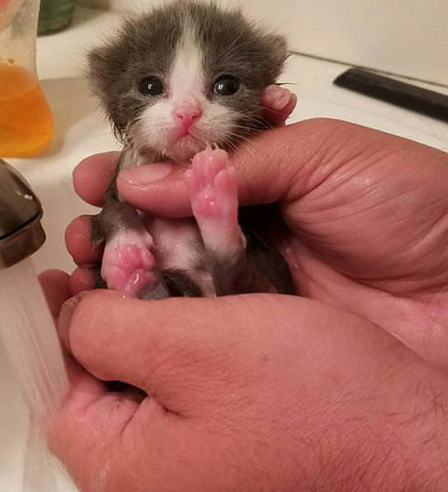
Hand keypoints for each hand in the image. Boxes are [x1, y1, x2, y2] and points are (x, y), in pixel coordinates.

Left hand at [51, 290, 447, 491]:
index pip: (55, 383)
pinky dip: (188, 349)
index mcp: (119, 471)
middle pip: (99, 384)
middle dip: (107, 314)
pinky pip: (188, 399)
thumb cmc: (316, 409)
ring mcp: (193, 481)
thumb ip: (109, 330)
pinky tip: (205, 308)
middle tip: (119, 255)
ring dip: (152, 324)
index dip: (59, 318)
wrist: (420, 461)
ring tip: (161, 268)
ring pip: (147, 386)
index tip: (69, 268)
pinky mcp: (234, 462)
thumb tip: (73, 318)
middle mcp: (147, 490)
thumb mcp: (191, 349)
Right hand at [67, 119, 447, 367]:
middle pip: (163, 226)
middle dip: (116, 223)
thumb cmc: (406, 206)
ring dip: (123, 267)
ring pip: (168, 275)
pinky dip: (152, 314)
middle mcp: (244, 233)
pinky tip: (117, 308)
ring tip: (89, 260)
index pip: (180, 174)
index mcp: (259, 182)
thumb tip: (143, 179)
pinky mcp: (252, 336)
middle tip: (85, 229)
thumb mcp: (323, 155)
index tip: (94, 179)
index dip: (135, 173)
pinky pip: (192, 323)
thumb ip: (233, 163)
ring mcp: (245, 288)